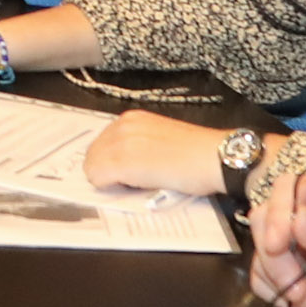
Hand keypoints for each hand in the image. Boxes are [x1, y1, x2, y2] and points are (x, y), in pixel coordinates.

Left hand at [84, 111, 226, 196]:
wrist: (213, 158)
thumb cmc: (196, 154)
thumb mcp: (159, 139)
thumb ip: (137, 145)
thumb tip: (123, 163)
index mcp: (132, 119)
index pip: (100, 143)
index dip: (110, 161)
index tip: (122, 172)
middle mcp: (123, 126)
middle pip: (92, 155)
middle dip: (106, 171)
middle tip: (131, 182)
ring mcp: (121, 143)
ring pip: (92, 167)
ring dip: (109, 180)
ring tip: (137, 184)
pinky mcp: (122, 162)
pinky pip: (98, 178)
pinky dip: (110, 188)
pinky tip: (135, 187)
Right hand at [244, 173, 305, 306]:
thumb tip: (296, 219)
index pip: (290, 188)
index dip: (279, 212)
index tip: (278, 245)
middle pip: (265, 220)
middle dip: (277, 260)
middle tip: (300, 289)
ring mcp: (294, 245)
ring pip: (261, 254)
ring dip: (286, 285)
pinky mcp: (284, 271)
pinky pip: (260, 278)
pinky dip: (280, 296)